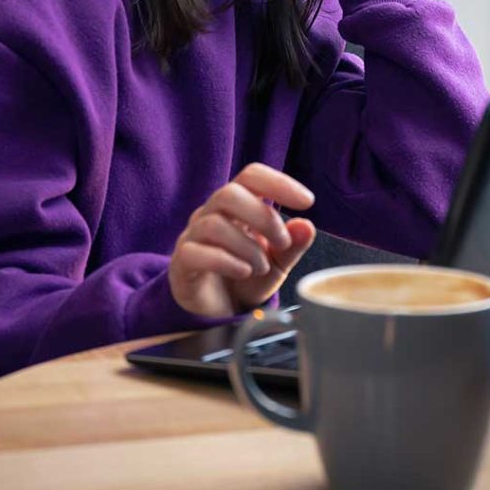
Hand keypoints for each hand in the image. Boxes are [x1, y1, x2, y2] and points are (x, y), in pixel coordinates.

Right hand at [168, 163, 316, 317]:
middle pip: (229, 194)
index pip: (251, 176)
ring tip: (261, 268)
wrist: (220, 313)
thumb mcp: (278, 263)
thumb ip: (293, 245)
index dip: (278, 182)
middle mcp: (211, 214)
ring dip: (247, 247)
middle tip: (282, 244)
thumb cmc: (248, 277)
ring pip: (214, 224)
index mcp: (236, 205)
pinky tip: (243, 272)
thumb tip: (306, 226)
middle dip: (263, 218)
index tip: (308, 201)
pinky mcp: (181, 264)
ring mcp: (192, 237)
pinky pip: (195, 253)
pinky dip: (225, 262)